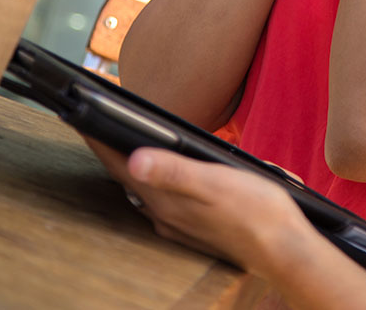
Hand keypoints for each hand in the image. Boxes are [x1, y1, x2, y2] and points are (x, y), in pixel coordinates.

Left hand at [85, 138, 311, 278]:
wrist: (284, 249)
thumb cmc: (257, 212)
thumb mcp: (216, 183)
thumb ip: (174, 172)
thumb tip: (134, 159)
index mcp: (167, 200)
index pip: (123, 167)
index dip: (101, 141)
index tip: (81, 117)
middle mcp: (166, 214)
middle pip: (128, 178)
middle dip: (112, 151)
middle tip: (97, 124)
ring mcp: (179, 223)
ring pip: (144, 190)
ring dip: (131, 167)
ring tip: (123, 143)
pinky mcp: (195, 226)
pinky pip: (162, 199)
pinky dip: (153, 181)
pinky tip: (163, 176)